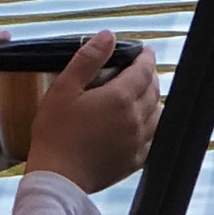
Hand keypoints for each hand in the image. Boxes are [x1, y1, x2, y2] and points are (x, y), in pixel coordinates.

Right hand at [24, 32, 158, 194]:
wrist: (58, 178)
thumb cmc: (55, 132)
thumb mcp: (64, 88)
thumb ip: (88, 59)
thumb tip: (108, 36)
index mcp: (120, 98)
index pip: (144, 70)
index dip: (145, 57)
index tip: (144, 50)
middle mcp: (136, 119)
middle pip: (153, 90)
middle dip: (149, 76)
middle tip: (140, 69)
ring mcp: (138, 142)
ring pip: (157, 113)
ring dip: (152, 99)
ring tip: (140, 94)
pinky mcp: (134, 160)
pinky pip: (153, 137)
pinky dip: (151, 124)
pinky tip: (139, 122)